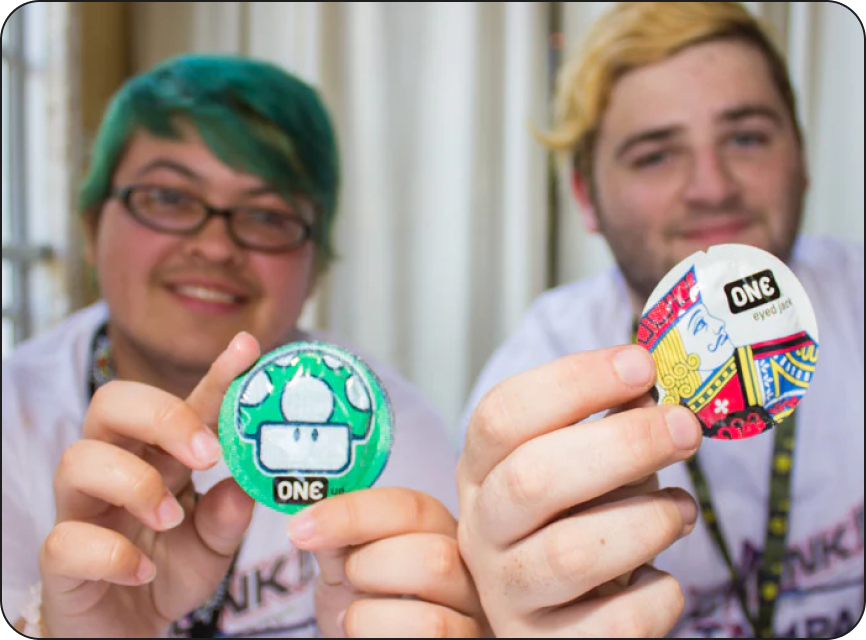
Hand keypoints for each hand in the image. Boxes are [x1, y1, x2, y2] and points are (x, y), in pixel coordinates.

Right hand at [37, 332, 259, 637]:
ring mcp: (81, 510)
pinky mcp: (60, 557)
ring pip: (77, 460)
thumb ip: (228, 516)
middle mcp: (114, 470)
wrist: (123, 630)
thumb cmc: (166, 569)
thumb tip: (244, 487)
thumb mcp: (213, 543)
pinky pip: (65, 540)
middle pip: (111, 404)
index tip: (248, 348)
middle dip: (161, 416)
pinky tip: (142, 570)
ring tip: (171, 518)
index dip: (216, 374)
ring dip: (133, 483)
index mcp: (158, 456)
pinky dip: (110, 555)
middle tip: (206, 454)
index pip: (185, 403)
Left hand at [289, 487, 487, 637]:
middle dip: (369, 568)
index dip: (353, 514)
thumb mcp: (349, 559)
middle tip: (347, 579)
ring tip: (354, 617)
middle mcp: (469, 569)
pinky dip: (380, 638)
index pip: (411, 507)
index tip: (302, 529)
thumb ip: (338, 533)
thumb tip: (307, 521)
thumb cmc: (365, 598)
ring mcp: (473, 617)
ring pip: (431, 620)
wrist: (370, 637)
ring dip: (371, 617)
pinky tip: (369, 635)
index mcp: (440, 528)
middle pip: (434, 556)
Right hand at [457, 345, 701, 636]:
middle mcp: (482, 531)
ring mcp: (509, 595)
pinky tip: (660, 576)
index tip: (641, 365)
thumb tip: (650, 384)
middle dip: (622, 444)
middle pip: (532, 478)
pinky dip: (660, 592)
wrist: (563, 615)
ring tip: (682, 510)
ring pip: (571, 554)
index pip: (502, 415)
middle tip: (685, 429)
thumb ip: (606, 423)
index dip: (572, 382)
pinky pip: (618, 622)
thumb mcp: (578, 465)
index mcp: (481, 471)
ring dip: (648, 520)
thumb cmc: (577, 521)